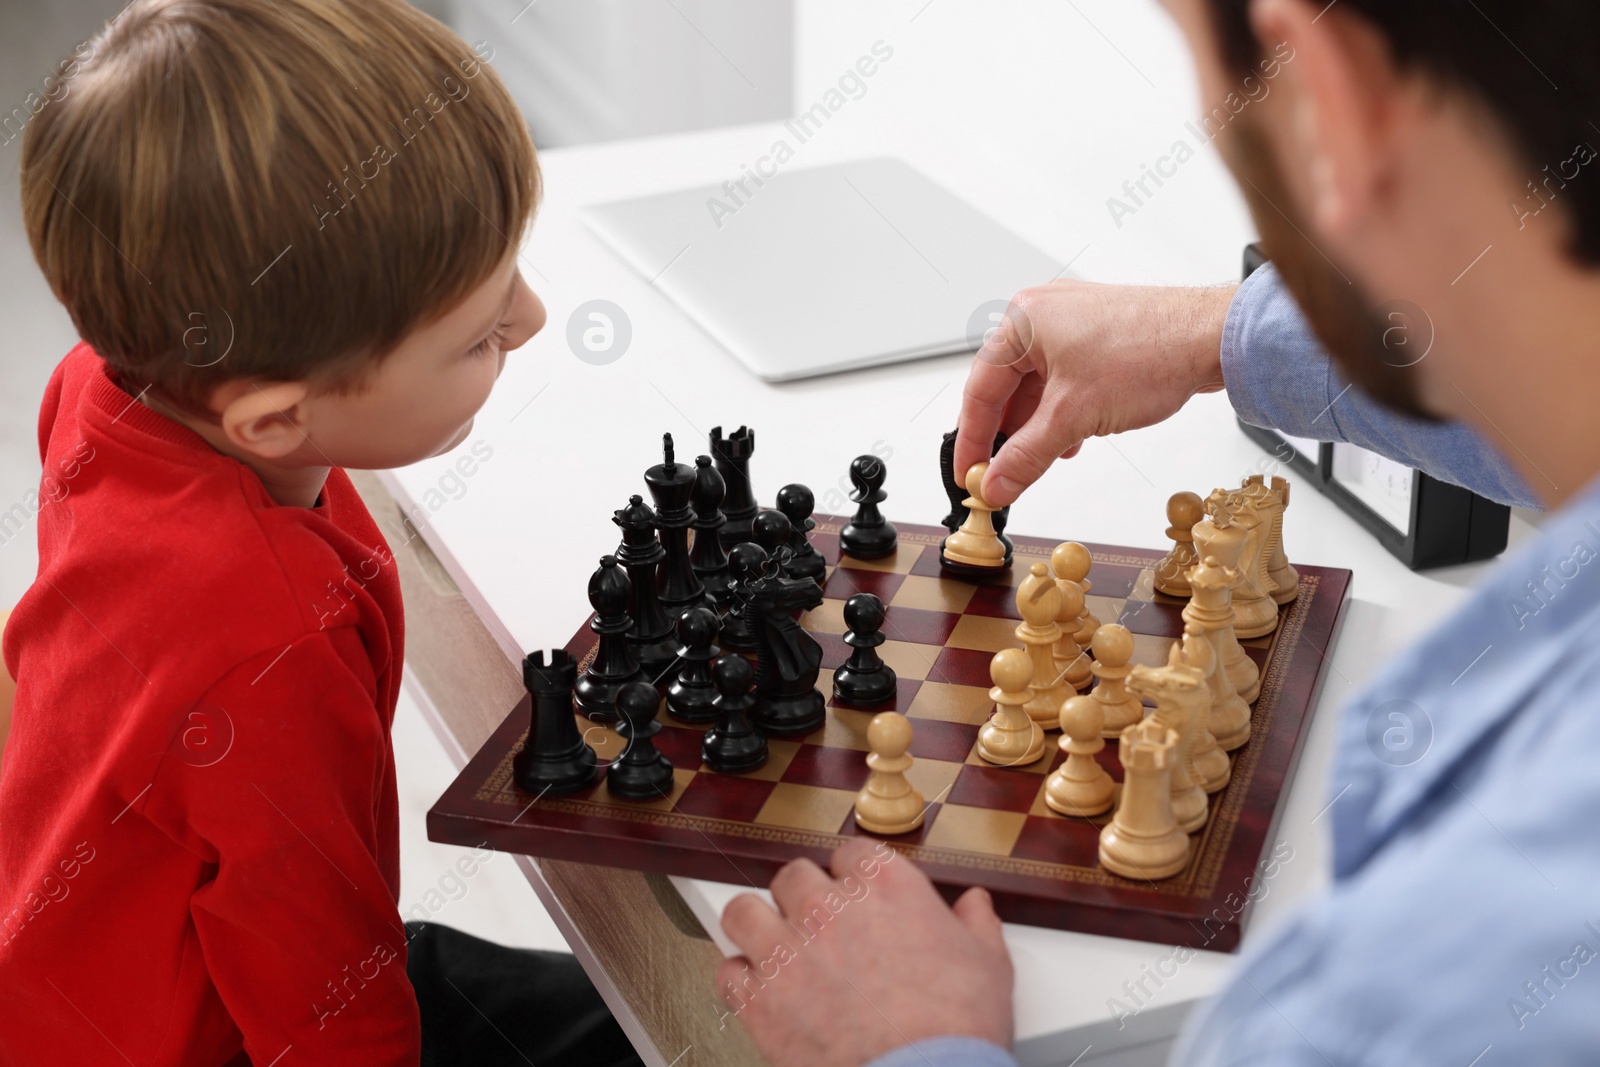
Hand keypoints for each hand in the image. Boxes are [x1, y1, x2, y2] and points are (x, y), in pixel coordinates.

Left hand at [717, 839, 1013, 1066]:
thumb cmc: (957, 1028)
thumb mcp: (988, 963)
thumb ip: (976, 924)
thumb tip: (975, 905)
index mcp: (884, 886)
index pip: (850, 852)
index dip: (853, 874)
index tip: (856, 892)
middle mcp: (829, 907)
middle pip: (793, 876)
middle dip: (803, 896)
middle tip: (817, 922)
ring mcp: (788, 950)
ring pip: (743, 911)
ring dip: (756, 924)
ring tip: (771, 942)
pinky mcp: (760, 999)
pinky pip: (727, 973)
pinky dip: (740, 981)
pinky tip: (759, 990)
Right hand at [954, 280, 1237, 506]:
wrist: (1213, 338)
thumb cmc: (1151, 351)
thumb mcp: (1074, 416)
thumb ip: (1027, 456)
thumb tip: (996, 484)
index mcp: (1024, 320)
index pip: (980, 388)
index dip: (973, 439)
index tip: (970, 474)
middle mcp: (1043, 314)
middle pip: (1006, 387)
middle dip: (1008, 435)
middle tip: (1002, 475)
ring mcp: (1073, 323)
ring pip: (1037, 387)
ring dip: (1038, 427)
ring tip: (1041, 460)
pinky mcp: (1099, 336)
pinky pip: (1065, 380)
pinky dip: (1062, 412)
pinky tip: (1072, 439)